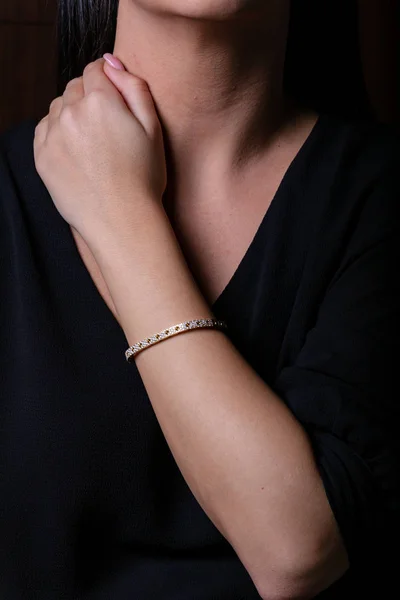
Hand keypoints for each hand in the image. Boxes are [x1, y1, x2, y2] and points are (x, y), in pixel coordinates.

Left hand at [33, 56, 166, 241]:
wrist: (121, 221)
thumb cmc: (143, 179)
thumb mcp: (153, 129)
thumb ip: (134, 87)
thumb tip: (111, 63)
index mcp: (101, 102)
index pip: (95, 70)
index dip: (106, 78)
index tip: (112, 92)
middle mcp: (71, 113)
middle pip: (74, 87)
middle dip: (89, 95)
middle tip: (106, 123)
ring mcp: (53, 135)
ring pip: (58, 107)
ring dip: (72, 113)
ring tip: (92, 141)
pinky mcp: (42, 157)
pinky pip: (44, 129)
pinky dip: (57, 132)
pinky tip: (77, 151)